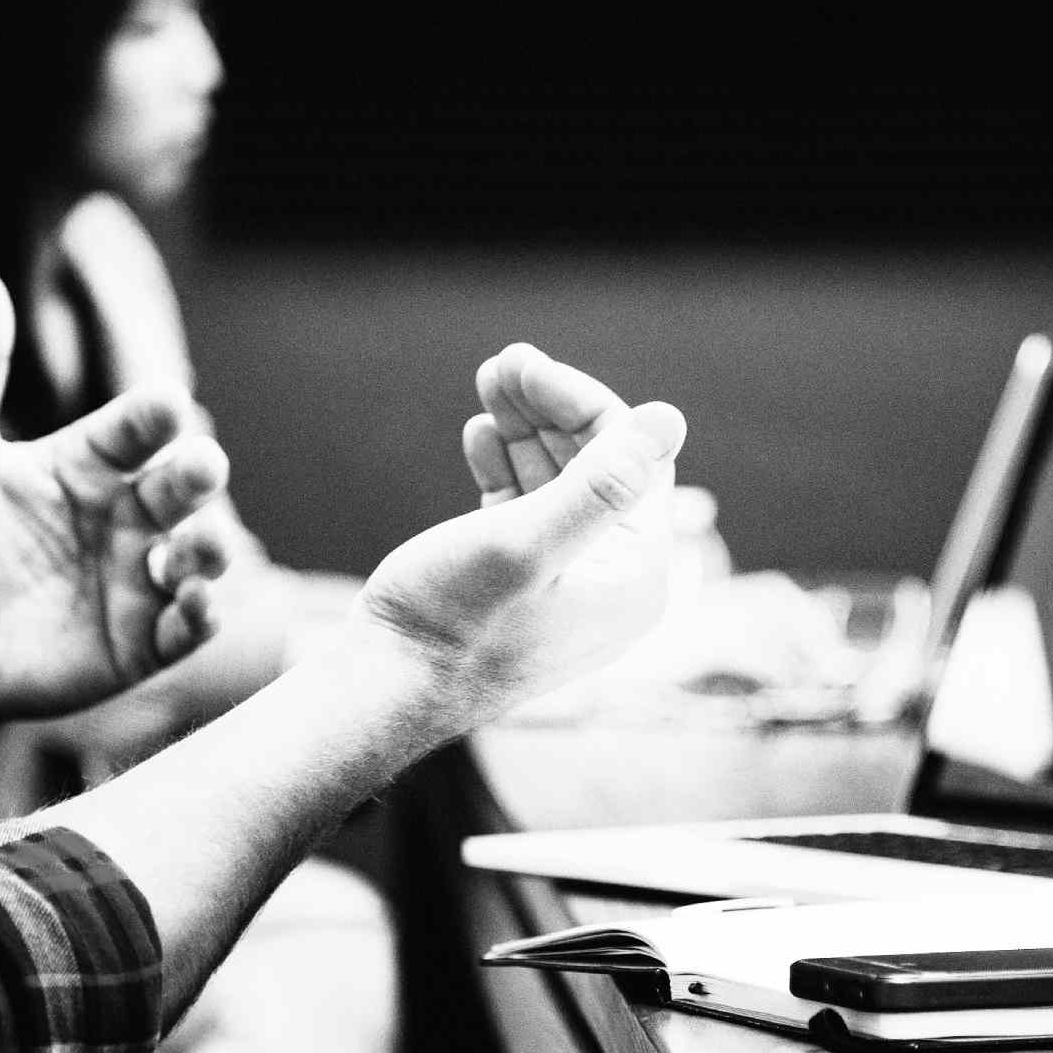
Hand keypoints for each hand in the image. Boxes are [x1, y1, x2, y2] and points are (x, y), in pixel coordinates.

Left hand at [0, 265, 231, 747]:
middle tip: (200, 466)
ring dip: (210, 547)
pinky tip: (195, 604)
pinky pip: (189, 627)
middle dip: (198, 474)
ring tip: (196, 546)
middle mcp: (124, 517)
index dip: (152, 415)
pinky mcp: (142, 642)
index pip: (135, 428)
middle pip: (180, 488)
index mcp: (88, 466)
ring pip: (200, 555)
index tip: (164, 401)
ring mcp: (138, 579)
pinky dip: (202, 615)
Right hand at [350, 343, 686, 733]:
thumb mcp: (526, 544)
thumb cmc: (451, 624)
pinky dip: (506, 468)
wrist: (381, 691)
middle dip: (550, 410)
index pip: (632, 462)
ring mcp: (566, 585)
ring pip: (557, 483)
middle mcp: (611, 582)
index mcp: (635, 576)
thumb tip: (670, 418)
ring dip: (524, 430)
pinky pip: (528, 511)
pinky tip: (479, 435)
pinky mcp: (521, 585)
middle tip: (502, 362)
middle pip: (596, 468)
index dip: (582, 404)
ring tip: (488, 382)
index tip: (526, 364)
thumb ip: (601, 483)